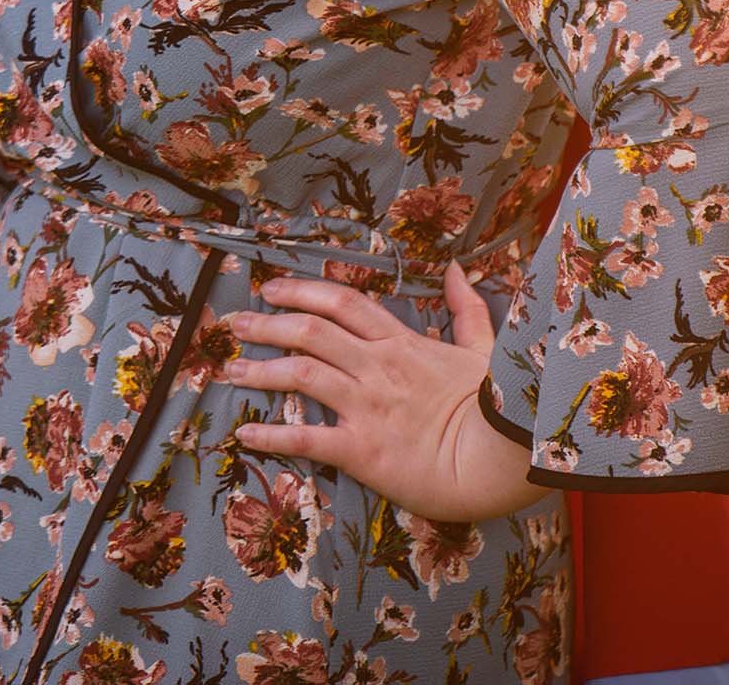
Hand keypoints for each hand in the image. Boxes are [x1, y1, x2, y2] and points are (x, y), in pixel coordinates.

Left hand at [222, 262, 547, 521]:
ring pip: (300, 374)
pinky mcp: (362, 450)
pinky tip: (245, 433)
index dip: (302, 290)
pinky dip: (272, 435)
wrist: (500, 460)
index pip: (342, 301)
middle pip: (310, 330)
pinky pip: (307, 438)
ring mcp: (366, 405)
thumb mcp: (482, 347)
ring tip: (229, 370)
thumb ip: (465, 308)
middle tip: (233, 324)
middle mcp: (376, 366)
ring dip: (260, 369)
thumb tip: (455, 267)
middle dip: (266, 324)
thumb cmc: (495, 408)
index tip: (271, 289)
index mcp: (401, 341)